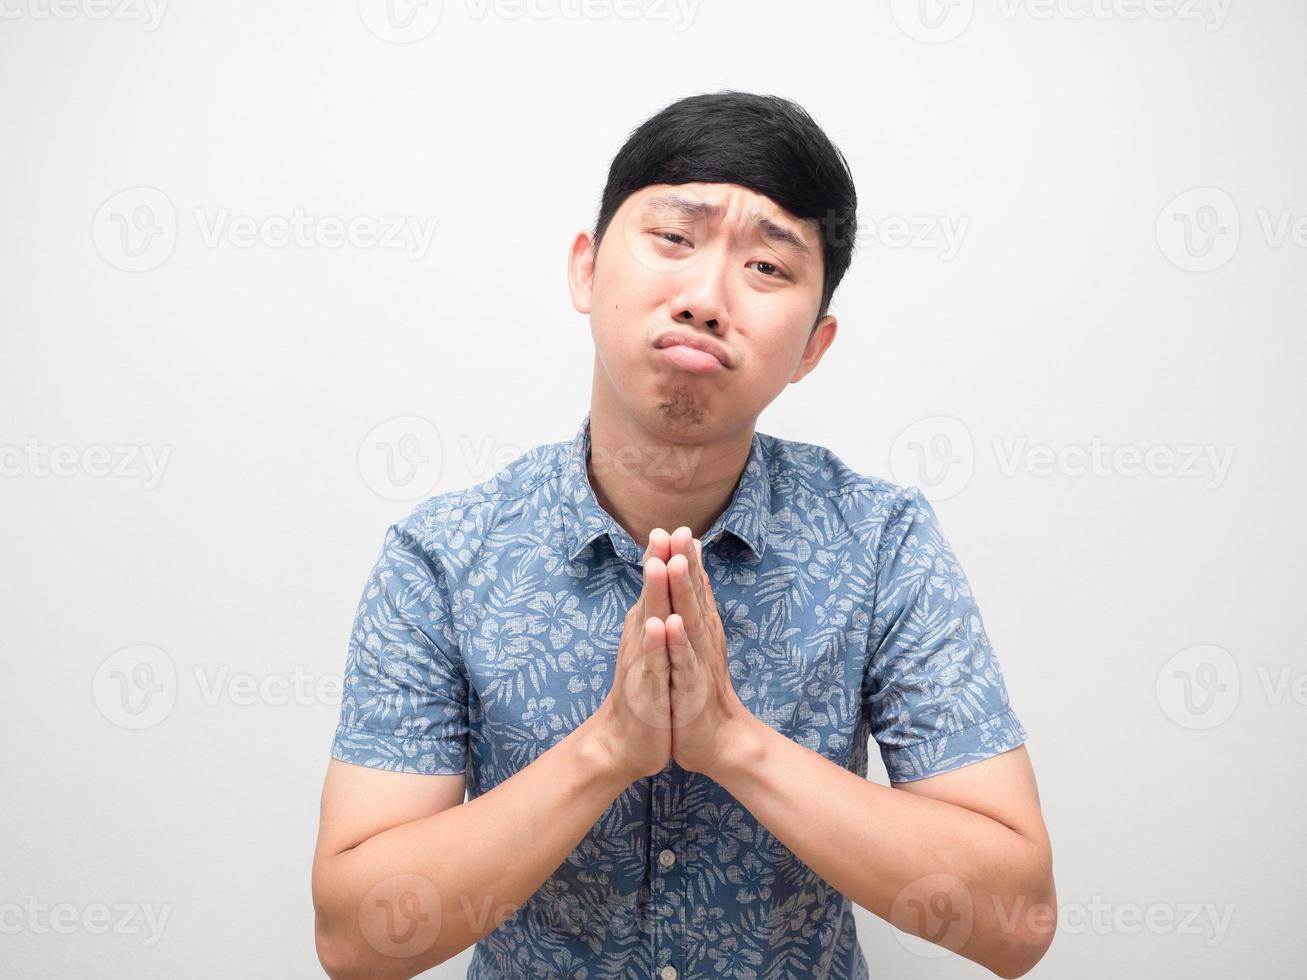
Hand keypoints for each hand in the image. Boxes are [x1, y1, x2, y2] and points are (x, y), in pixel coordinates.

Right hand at [590, 531, 674, 781]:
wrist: (625, 742)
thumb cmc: (645, 693)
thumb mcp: (654, 649)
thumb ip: (658, 613)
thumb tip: (666, 580)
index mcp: (646, 629)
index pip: (657, 588)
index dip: (665, 558)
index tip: (676, 526)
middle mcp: (640, 640)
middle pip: (650, 596)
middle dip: (657, 563)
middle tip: (662, 531)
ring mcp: (641, 663)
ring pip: (649, 622)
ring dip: (654, 594)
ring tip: (659, 565)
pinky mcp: (645, 690)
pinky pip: (652, 663)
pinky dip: (655, 644)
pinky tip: (659, 625)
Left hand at [661, 525, 752, 777]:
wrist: (717, 741)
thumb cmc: (701, 692)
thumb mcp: (697, 648)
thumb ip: (697, 612)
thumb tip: (695, 578)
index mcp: (700, 631)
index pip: (693, 590)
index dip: (685, 558)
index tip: (677, 527)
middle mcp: (703, 642)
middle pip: (693, 596)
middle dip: (685, 563)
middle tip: (679, 530)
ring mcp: (698, 663)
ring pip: (690, 622)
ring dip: (684, 593)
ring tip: (676, 563)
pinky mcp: (691, 689)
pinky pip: (683, 662)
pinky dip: (677, 643)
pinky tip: (671, 624)